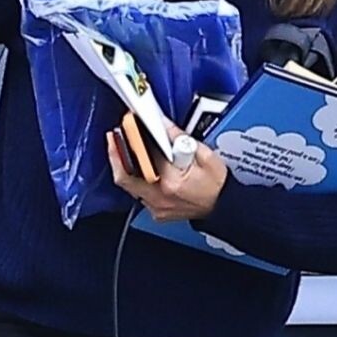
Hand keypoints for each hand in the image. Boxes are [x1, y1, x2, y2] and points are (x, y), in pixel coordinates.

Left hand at [106, 120, 227, 222]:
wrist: (223, 207)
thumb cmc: (217, 185)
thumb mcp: (206, 155)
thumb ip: (181, 140)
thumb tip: (164, 125)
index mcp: (172, 181)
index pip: (147, 155)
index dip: (137, 138)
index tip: (131, 124)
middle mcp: (160, 197)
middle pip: (125, 175)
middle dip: (116, 154)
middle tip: (113, 138)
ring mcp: (156, 206)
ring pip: (129, 185)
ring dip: (124, 166)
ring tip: (121, 149)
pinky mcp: (155, 211)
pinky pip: (138, 194)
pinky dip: (137, 179)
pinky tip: (140, 167)